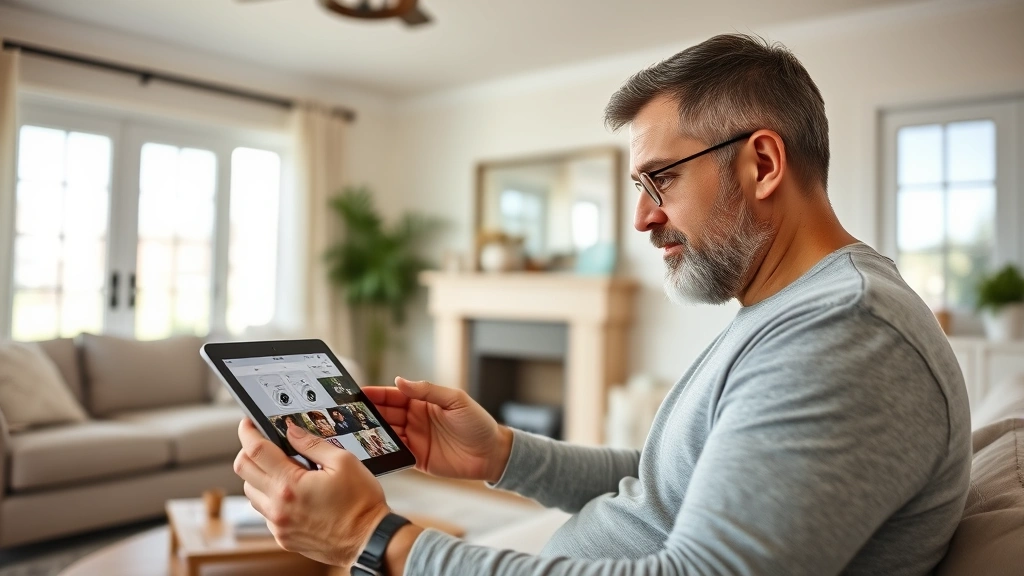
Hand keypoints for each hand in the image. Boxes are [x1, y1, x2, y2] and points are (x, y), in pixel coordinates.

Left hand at [233, 418, 390, 566]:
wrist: (369, 540)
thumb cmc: (361, 503)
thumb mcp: (343, 462)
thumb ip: (312, 444)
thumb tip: (291, 431)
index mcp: (291, 485)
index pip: (256, 450)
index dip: (248, 431)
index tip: (248, 422)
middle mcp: (279, 506)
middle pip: (243, 470)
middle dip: (248, 451)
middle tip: (262, 443)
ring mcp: (279, 525)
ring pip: (250, 492)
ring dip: (258, 475)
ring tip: (281, 469)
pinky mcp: (283, 537)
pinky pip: (264, 512)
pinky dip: (269, 497)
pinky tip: (291, 492)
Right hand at [363, 377, 512, 482]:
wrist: (492, 454)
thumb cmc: (477, 423)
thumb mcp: (455, 401)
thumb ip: (427, 391)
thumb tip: (400, 380)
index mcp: (422, 402)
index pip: (393, 396)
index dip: (375, 395)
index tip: (356, 394)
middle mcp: (414, 419)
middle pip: (385, 415)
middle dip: (366, 414)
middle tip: (345, 415)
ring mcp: (414, 439)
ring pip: (385, 434)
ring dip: (370, 433)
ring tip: (350, 433)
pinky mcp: (416, 458)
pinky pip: (394, 454)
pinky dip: (382, 452)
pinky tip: (368, 452)